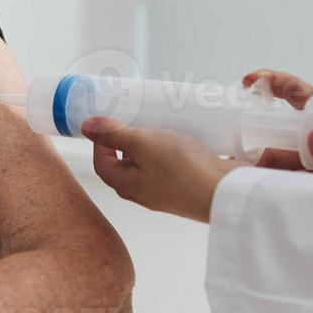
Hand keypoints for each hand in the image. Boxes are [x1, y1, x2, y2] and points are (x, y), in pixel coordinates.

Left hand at [81, 117, 245, 221]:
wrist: (225, 193)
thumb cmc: (183, 169)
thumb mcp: (142, 143)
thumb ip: (114, 134)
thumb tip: (86, 127)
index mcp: (125, 184)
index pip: (101, 163)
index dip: (99, 141)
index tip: (107, 121)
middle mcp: (143, 192)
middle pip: (125, 165)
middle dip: (126, 141)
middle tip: (135, 120)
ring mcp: (166, 192)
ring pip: (150, 166)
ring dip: (152, 145)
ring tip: (161, 125)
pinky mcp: (187, 187)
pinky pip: (173, 167)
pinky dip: (174, 151)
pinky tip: (186, 138)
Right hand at [243, 70, 312, 197]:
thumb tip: (308, 140)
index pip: (300, 95)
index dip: (273, 84)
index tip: (248, 81)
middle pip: (282, 131)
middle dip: (254, 131)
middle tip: (227, 139)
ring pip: (287, 162)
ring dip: (264, 165)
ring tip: (237, 172)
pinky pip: (301, 187)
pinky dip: (281, 188)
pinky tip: (263, 192)